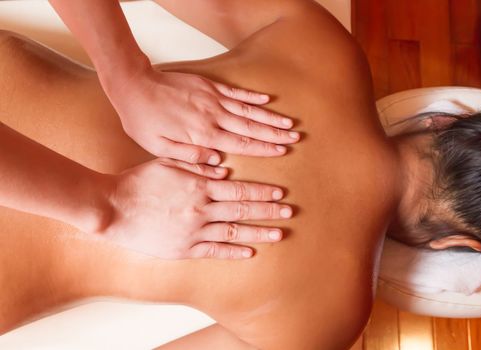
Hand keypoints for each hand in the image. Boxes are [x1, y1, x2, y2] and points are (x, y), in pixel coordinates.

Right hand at [101, 158, 291, 259]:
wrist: (112, 208)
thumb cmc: (138, 182)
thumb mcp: (168, 163)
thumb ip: (197, 165)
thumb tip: (223, 169)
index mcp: (199, 185)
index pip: (239, 189)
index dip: (261, 191)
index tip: (279, 193)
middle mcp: (201, 208)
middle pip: (243, 209)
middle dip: (269, 210)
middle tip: (288, 211)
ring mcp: (194, 231)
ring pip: (234, 231)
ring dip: (259, 232)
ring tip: (279, 233)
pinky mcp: (184, 249)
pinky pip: (214, 251)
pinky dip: (233, 251)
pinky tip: (249, 252)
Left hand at [106, 67, 299, 163]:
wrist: (134, 86)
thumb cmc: (144, 121)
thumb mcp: (160, 148)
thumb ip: (190, 157)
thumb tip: (217, 163)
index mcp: (203, 135)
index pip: (240, 144)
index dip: (263, 148)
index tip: (282, 151)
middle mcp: (213, 117)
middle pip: (250, 127)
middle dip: (274, 134)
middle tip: (294, 138)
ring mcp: (213, 99)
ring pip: (248, 110)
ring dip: (270, 117)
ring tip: (289, 123)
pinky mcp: (208, 86)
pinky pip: (236, 92)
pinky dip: (252, 97)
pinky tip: (267, 101)